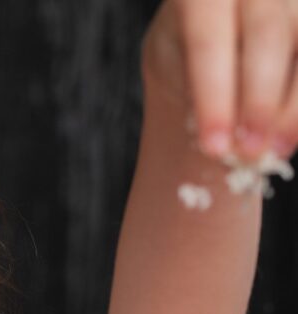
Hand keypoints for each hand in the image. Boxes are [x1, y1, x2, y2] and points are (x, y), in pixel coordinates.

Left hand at [142, 0, 297, 160]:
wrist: (211, 30)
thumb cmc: (186, 47)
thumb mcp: (174, 63)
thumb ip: (193, 85)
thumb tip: (224, 137)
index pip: (209, 38)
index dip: (215, 95)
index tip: (214, 146)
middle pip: (267, 33)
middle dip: (259, 100)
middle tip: (247, 152)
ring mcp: (292, 1)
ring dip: (290, 107)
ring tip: (273, 151)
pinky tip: (287, 139)